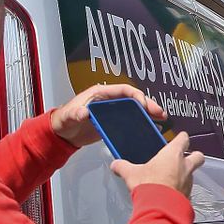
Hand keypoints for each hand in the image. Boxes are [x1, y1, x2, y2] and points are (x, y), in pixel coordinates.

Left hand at [50, 84, 166, 146]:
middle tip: (159, 112)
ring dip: (148, 112)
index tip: (143, 104)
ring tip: (161, 118)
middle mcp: (109, 100)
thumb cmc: (64, 120)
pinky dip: (142, 122)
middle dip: (148, 104)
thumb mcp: (69, 116)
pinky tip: (151, 126)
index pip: (124, 90)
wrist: (62, 133)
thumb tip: (84, 112)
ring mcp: (113, 111)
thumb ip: (76, 113)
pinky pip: (132, 120)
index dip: (136, 95)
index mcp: (101, 93)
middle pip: (133, 99)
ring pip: (135, 109)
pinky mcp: (113, 122)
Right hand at [110, 131, 203, 196]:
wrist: (159, 207)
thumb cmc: (150, 186)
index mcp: (173, 154)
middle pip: (198, 156)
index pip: (183, 139)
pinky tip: (173, 194)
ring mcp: (188, 181)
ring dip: (186, 175)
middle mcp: (184, 166)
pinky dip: (182, 190)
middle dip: (194, 156)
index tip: (179, 138)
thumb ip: (123, 167)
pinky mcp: (188, 195)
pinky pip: (188, 190)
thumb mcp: (131, 174)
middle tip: (186, 157)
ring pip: (193, 174)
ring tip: (174, 179)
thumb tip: (116, 165)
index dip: (181, 138)